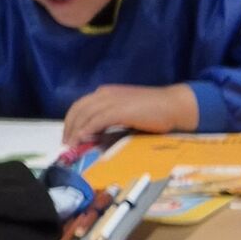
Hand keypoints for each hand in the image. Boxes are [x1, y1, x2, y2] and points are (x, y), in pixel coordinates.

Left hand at [61, 82, 198, 139]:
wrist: (173, 105)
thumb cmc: (156, 112)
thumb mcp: (128, 113)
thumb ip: (113, 120)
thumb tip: (100, 135)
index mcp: (107, 93)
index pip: (81, 105)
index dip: (72, 121)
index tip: (69, 136)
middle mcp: (105, 94)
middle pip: (78, 109)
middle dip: (69, 127)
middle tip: (66, 144)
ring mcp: (112, 101)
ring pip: (84, 115)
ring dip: (75, 131)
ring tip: (71, 146)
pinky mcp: (119, 111)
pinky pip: (96, 120)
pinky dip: (86, 130)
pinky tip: (82, 140)